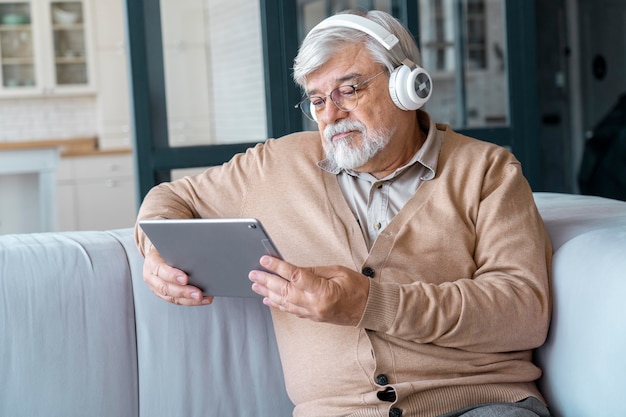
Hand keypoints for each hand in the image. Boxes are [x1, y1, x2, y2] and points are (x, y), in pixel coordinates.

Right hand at [142, 246, 212, 305]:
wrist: (158, 255)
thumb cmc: (166, 249)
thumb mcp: (169, 245)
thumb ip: (178, 249)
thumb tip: (195, 252)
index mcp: (151, 262)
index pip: (160, 270)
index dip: (172, 275)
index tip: (185, 278)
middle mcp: (152, 277)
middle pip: (166, 287)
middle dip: (183, 291)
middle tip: (198, 293)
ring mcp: (157, 288)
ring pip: (172, 297)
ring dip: (189, 300)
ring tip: (202, 298)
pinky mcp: (165, 295)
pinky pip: (177, 301)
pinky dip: (191, 301)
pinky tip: (203, 299)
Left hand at [249, 256, 369, 325]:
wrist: (370, 309)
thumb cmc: (358, 288)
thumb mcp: (337, 271)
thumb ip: (313, 271)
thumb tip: (293, 269)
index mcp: (323, 291)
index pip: (295, 277)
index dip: (278, 267)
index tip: (265, 260)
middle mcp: (315, 305)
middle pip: (284, 291)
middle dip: (266, 281)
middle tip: (253, 274)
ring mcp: (313, 313)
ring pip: (284, 303)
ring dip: (268, 293)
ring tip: (255, 285)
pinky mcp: (312, 317)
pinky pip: (291, 311)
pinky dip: (278, 304)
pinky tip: (268, 299)